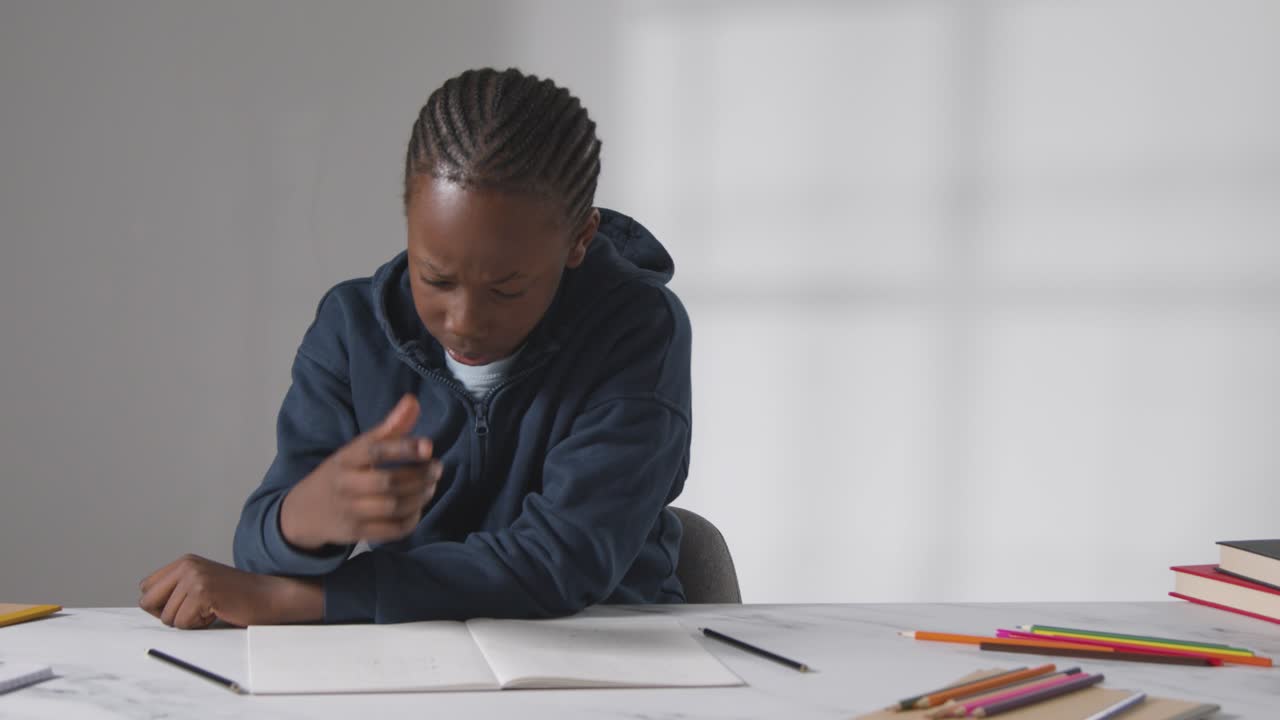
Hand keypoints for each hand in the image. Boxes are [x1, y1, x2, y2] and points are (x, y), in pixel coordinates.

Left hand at [138, 554, 320, 628]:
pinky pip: (182, 623)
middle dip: (169, 614)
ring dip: (188, 621)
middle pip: (148, 602)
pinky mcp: (202, 593)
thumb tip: (146, 605)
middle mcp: (186, 566)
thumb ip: (176, 589)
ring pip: (167, 617)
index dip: (161, 604)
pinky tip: (217, 612)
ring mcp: (194, 578)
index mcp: (184, 562)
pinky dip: (198, 625)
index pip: (146, 588)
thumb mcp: (202, 584)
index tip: (185, 604)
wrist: (268, 596)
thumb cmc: (237, 597)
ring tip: (211, 609)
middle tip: (196, 610)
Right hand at [280, 394, 442, 549]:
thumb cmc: (340, 473)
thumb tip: (412, 401)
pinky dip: (411, 519)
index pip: (374, 451)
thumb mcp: (356, 449)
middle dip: (419, 475)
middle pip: (388, 482)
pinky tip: (419, 507)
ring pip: (393, 507)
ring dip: (420, 496)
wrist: (304, 512)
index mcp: (345, 459)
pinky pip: (391, 530)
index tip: (428, 445)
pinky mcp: (357, 533)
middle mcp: (345, 485)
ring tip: (431, 485)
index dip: (403, 448)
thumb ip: (389, 427)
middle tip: (437, 468)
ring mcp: (350, 511)